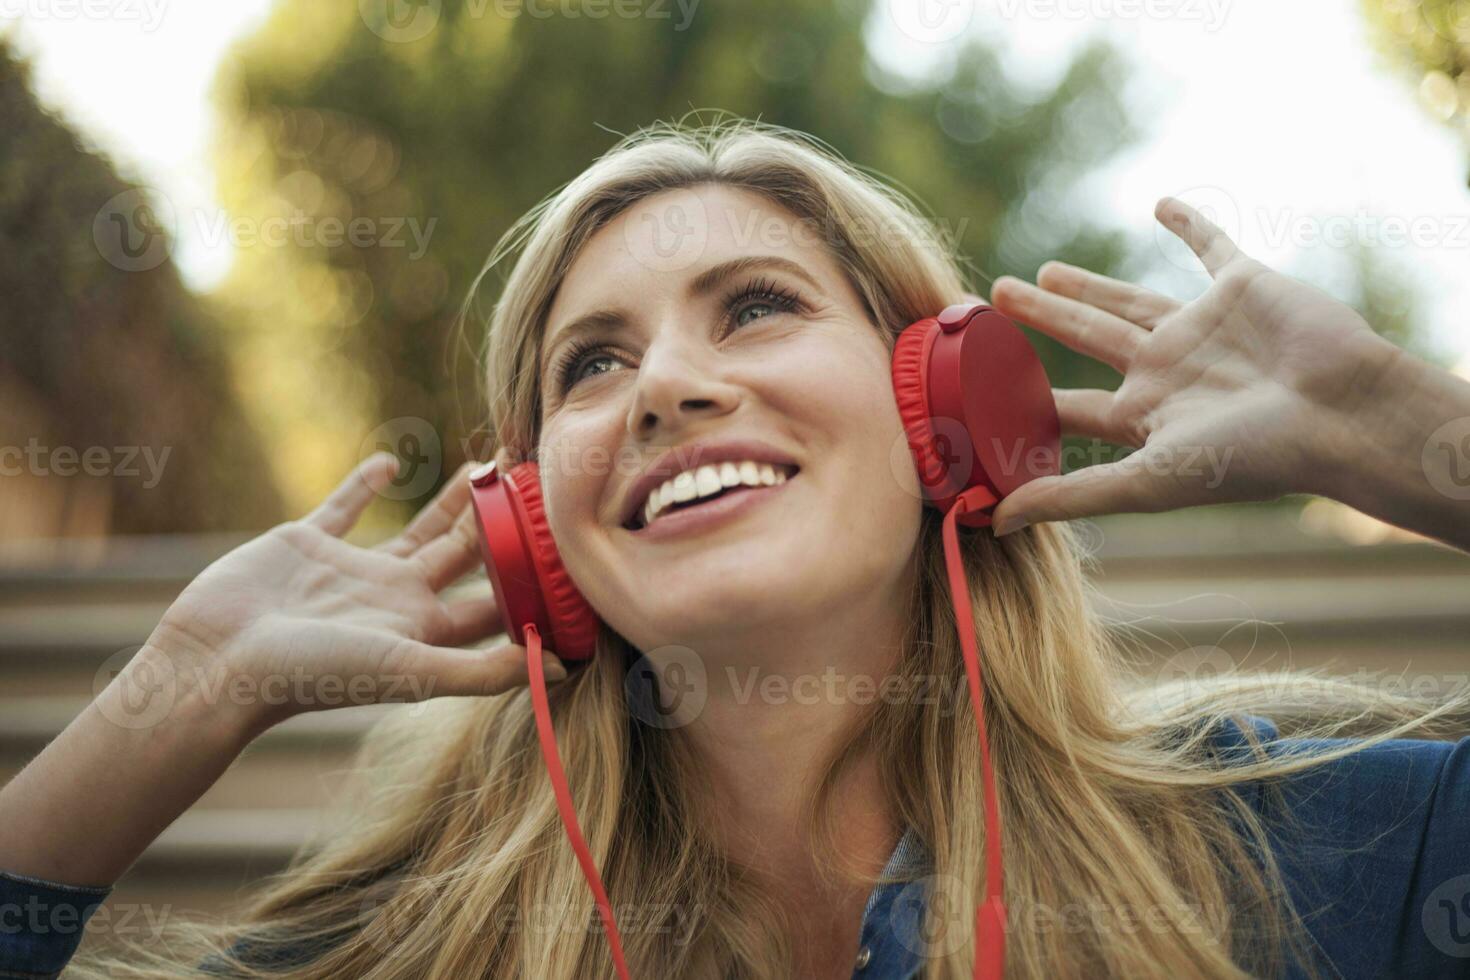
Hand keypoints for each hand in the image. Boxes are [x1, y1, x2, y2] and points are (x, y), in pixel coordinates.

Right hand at [144, 453, 565, 734]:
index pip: (495, 601)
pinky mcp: (305, 545)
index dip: (532, 575)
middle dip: (501, 525)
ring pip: (415, 528)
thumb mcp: (411, 669)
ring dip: (450, 501)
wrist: (220, 663)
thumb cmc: (316, 673)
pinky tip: (390, 461)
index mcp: (424, 629)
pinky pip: (343, 507)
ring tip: (486, 466)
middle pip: (465, 556)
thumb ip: (483, 670)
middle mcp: (394, 599)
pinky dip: (365, 484)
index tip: (569, 540)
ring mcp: (350, 572)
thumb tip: (566, 673)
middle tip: (539, 484)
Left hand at [986, 196, 1399, 534]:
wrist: (1342, 415)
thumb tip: (994, 521)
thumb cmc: (1252, 458)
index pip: (1069, 404)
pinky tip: (1160, 202)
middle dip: (1041, 319)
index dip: (1025, 397)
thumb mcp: (1148, 481)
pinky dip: (1189, 223)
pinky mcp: (1242, 288)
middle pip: (1085, 337)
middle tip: (994, 297)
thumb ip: (1071, 495)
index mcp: (1144, 415)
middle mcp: (1167, 369)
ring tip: (1042, 273)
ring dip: (1087, 284)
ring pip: (1128, 297)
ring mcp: (1203, 328)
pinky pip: (1210, 246)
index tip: (977, 385)